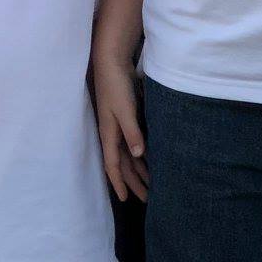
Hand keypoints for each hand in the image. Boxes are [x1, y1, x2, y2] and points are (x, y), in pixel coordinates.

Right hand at [91, 54, 148, 201]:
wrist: (112, 62)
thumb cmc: (116, 85)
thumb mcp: (125, 110)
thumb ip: (132, 132)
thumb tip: (138, 155)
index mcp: (109, 134)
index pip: (113, 165)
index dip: (119, 183)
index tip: (125, 200)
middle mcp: (113, 133)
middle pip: (123, 164)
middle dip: (133, 182)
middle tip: (147, 198)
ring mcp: (119, 125)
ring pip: (129, 154)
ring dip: (139, 169)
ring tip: (153, 184)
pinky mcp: (126, 117)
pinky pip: (134, 142)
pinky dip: (141, 153)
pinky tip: (151, 158)